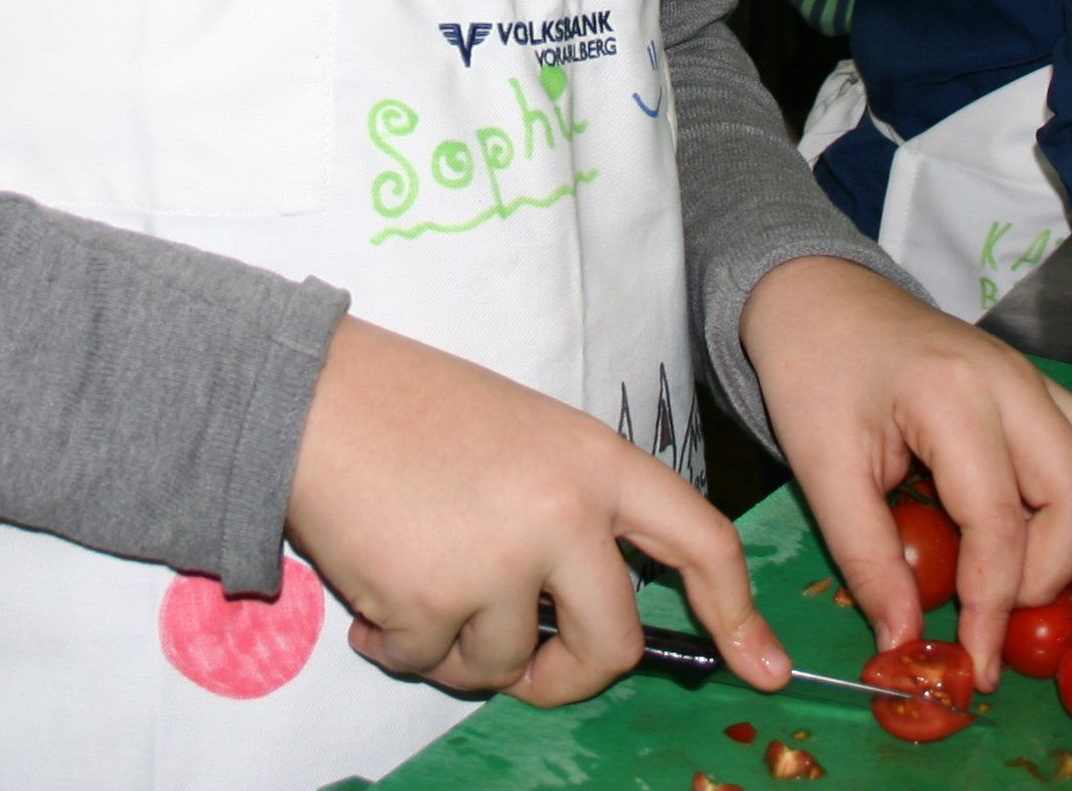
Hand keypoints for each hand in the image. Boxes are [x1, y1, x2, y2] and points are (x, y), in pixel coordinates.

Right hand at [286, 316, 785, 706]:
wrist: (310, 394)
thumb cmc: (410, 409)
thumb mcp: (525, 437)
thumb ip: (573, 510)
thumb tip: (597, 612)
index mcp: (596, 462)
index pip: (701, 540)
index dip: (737, 610)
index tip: (761, 665)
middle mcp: (565, 513)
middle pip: (616, 643)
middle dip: (573, 677)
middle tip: (533, 672)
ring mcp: (502, 561)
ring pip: (511, 665)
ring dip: (464, 653)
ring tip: (421, 593)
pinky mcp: (435, 602)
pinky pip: (434, 666)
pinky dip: (399, 649)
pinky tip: (375, 599)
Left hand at [740, 256, 1071, 690]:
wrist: (818, 296)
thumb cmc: (812, 374)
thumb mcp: (820, 468)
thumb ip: (867, 558)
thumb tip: (903, 643)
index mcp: (949, 396)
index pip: (997, 521)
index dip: (993, 605)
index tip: (977, 664)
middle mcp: (1010, 382)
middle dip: (1045, 577)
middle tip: (994, 616)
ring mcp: (1034, 377)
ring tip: (1019, 575)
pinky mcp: (1040, 383)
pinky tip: (1039, 529)